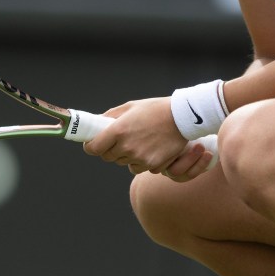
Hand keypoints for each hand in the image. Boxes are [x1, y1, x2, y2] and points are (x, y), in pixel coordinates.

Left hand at [82, 98, 214, 181]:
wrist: (183, 117)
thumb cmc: (155, 109)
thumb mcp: (130, 106)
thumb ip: (110, 116)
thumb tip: (96, 123)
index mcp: (118, 131)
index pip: (94, 148)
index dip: (91, 146)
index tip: (93, 144)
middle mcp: (127, 147)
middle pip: (108, 157)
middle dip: (110, 150)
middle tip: (118, 141)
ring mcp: (140, 158)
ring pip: (124, 163)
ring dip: (127, 156)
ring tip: (139, 142)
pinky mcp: (153, 165)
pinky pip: (140, 168)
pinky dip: (142, 162)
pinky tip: (150, 149)